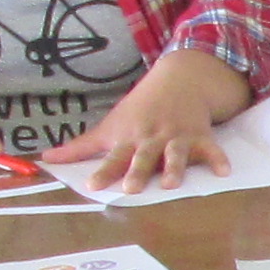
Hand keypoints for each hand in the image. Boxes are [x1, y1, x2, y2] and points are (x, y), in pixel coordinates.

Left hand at [45, 71, 236, 197]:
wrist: (176, 80)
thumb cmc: (138, 109)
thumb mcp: (109, 126)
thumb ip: (80, 147)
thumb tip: (45, 160)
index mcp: (129, 138)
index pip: (113, 157)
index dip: (103, 171)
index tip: (92, 185)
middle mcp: (151, 138)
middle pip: (143, 157)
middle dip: (137, 171)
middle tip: (131, 188)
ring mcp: (176, 137)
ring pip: (175, 154)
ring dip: (174, 168)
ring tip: (171, 184)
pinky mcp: (199, 136)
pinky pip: (210, 149)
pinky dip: (218, 159)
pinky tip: (224, 172)